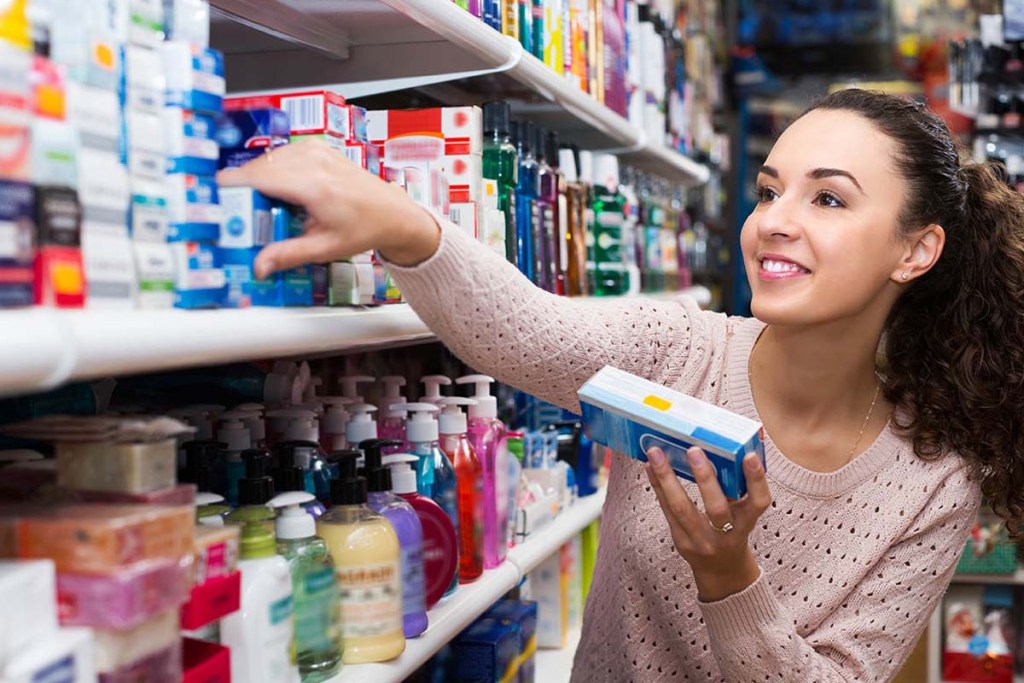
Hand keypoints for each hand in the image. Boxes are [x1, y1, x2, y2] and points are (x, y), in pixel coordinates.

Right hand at [216, 140, 441, 276]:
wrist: (393, 212)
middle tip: (236, 215)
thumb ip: (288, 255)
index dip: (231, 188)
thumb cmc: (364, 228)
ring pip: (267, 160)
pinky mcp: (316, 147)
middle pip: (258, 168)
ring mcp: (315, 150)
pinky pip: (281, 155)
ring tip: (259, 208)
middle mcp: (313, 161)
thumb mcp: (325, 248)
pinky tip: (278, 194)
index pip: (257, 177)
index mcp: (314, 185)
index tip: (213, 200)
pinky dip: (273, 171)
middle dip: (242, 190)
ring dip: (257, 180)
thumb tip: (259, 266)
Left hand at [645, 446, 770, 601]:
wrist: (723, 571)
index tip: (749, 455)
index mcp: (748, 523)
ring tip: (656, 453)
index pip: (759, 502)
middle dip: (705, 478)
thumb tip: (720, 449)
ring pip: (682, 509)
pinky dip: (657, 486)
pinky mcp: (681, 541)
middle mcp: (728, 535)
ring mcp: (702, 541)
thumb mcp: (744, 514)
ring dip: (667, 478)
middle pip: (717, 508)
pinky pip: (667, 511)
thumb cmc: (734, 531)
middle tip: (693, 450)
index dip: (756, 479)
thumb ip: (736, 489)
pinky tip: (649, 467)